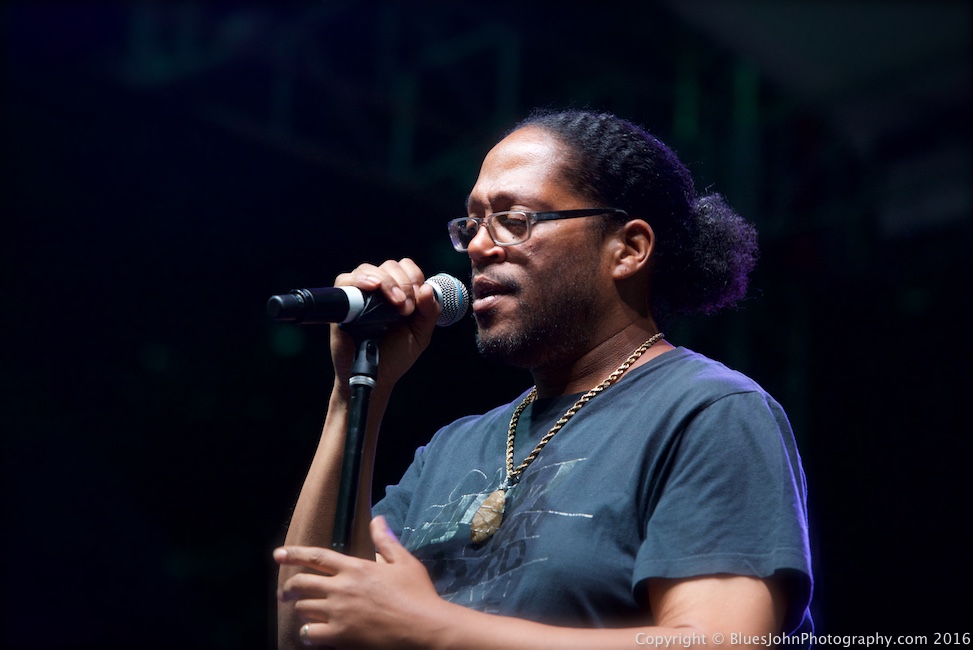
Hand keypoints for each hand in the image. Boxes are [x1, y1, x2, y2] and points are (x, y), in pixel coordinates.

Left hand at [276, 516, 443, 648]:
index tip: (278, 554)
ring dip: (301, 610)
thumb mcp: (404, 562)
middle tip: (285, 593)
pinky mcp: (340, 636)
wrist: (423, 628)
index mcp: (355, 568)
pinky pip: (310, 634)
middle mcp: (341, 588)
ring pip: (304, 609)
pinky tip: (312, 634)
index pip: (317, 557)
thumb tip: (377, 519)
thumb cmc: (417, 594)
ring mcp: (339, 613)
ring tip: (305, 612)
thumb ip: (385, 541)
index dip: (294, 554)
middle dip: (289, 587)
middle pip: (302, 583)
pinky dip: (308, 634)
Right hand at [329, 259, 441, 391]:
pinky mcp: (342, 303)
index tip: (417, 301)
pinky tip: (372, 287)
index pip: (406, 267)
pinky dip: (360, 280)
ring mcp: (359, 295)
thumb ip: (429, 312)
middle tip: (406, 309)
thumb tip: (427, 288)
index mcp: (399, 292)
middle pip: (389, 266)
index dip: (414, 278)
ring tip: (395, 303)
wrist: (377, 376)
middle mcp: (379, 290)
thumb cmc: (397, 355)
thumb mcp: (420, 334)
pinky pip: (345, 280)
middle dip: (402, 283)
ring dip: (385, 282)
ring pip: (368, 269)